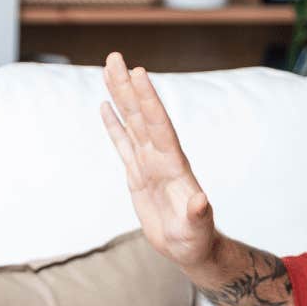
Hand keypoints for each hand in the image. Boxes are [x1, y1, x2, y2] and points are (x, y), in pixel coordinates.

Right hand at [98, 51, 218, 269]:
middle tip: (114, 57)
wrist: (191, 248)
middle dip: (128, 86)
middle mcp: (160, 157)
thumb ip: (198, 214)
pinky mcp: (138, 175)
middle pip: (140, 115)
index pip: (158, 125)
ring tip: (108, 69)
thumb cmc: (196, 240)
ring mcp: (148, 164)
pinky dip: (114, 124)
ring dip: (120, 96)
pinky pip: (122, 143)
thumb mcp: (197, 229)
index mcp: (173, 165)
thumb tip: (201, 200)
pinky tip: (106, 105)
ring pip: (131, 123)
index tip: (139, 72)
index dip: (148, 100)